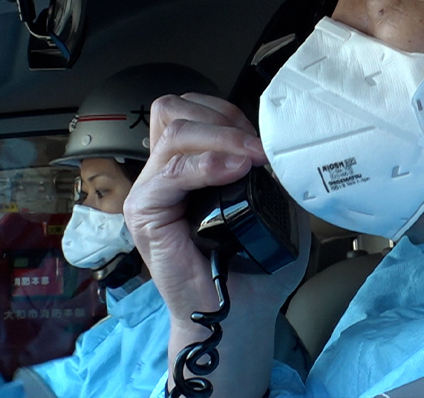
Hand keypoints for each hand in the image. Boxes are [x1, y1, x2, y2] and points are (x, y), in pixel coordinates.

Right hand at [123, 93, 309, 397]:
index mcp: (187, 166)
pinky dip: (205, 165)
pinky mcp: (145, 215)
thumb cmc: (255, 266)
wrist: (240, 315)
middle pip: (174, 110)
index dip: (227, 113)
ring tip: (251, 159)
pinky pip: (168, 172)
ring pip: (172, 130)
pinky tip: (234, 173)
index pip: (191, 109)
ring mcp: (150, 192)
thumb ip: (268, 168)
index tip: (262, 138)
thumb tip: (278, 140)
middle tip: (257, 148)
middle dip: (221, 119)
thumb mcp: (272, 203)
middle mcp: (163, 174)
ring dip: (220, 138)